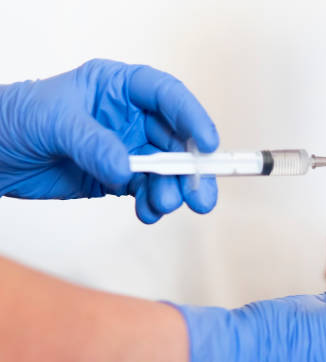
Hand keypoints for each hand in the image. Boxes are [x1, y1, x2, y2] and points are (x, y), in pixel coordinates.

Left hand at [0, 59, 218, 222]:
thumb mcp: (53, 121)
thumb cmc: (14, 117)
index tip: (208, 144)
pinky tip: (148, 212)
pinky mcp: (119, 176)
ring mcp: (126, 148)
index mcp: (118, 87)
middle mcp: (129, 116)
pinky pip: (146, 190)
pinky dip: (152, 204)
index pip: (166, 96)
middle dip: (191, 167)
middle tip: (200, 193)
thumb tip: (126, 167)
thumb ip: (93, 142)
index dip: (192, 117)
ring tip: (165, 204)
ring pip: (165, 169)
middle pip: (175, 138)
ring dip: (172, 189)